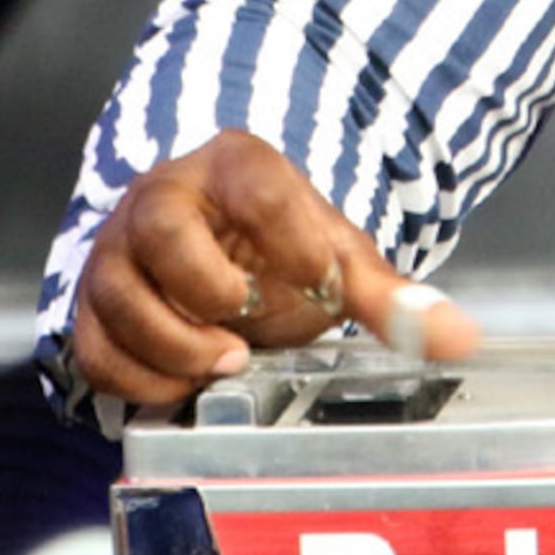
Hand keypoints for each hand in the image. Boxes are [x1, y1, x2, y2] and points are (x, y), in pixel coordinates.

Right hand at [67, 129, 482, 403]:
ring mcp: (118, 252)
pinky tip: (186, 385)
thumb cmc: (275, 249)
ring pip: (119, 296)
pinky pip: (96, 348)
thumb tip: (460, 340)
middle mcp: (162, 199)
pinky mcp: (94, 306)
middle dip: (207, 291)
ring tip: (227, 362)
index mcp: (233, 168)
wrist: (213, 251)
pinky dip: (139, 379)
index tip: (319, 278)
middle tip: (249, 331)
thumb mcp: (333, 259)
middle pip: (159, 229)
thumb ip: (390, 299)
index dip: (289, 236)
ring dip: (174, 346)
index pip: (257, 184)